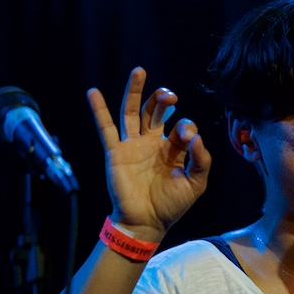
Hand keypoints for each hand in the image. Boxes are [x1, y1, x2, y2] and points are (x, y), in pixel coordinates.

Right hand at [88, 67, 210, 239]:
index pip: (181, 126)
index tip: (188, 138)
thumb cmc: (172, 205)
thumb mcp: (196, 183)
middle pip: (155, 112)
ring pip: (131, 112)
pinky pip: (105, 128)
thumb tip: (196, 136)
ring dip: (135, 91)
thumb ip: (201, 160)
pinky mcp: (116, 152)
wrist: (147, 222)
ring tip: (139, 71)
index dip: (186, 127)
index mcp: (173, 148)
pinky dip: (98, 110)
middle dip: (163, 99)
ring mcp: (133, 146)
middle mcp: (152, 143)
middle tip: (170, 94)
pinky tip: (93, 92)